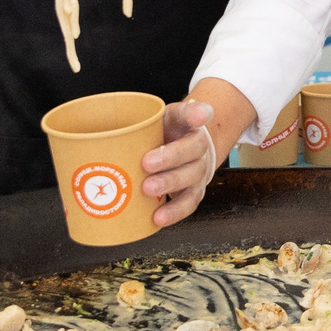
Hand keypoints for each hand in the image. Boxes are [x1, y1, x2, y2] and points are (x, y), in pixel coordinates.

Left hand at [143, 98, 225, 227]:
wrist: (181, 150)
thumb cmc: (164, 134)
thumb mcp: (157, 118)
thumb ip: (146, 119)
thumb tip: (131, 127)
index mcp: (189, 124)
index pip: (195, 113)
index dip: (198, 114)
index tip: (199, 118)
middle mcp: (199, 147)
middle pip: (193, 150)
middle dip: (170, 159)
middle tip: (146, 163)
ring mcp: (199, 171)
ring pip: (192, 178)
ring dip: (171, 185)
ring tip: (148, 190)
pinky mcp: (194, 192)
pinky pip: (189, 203)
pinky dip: (175, 211)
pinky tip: (158, 217)